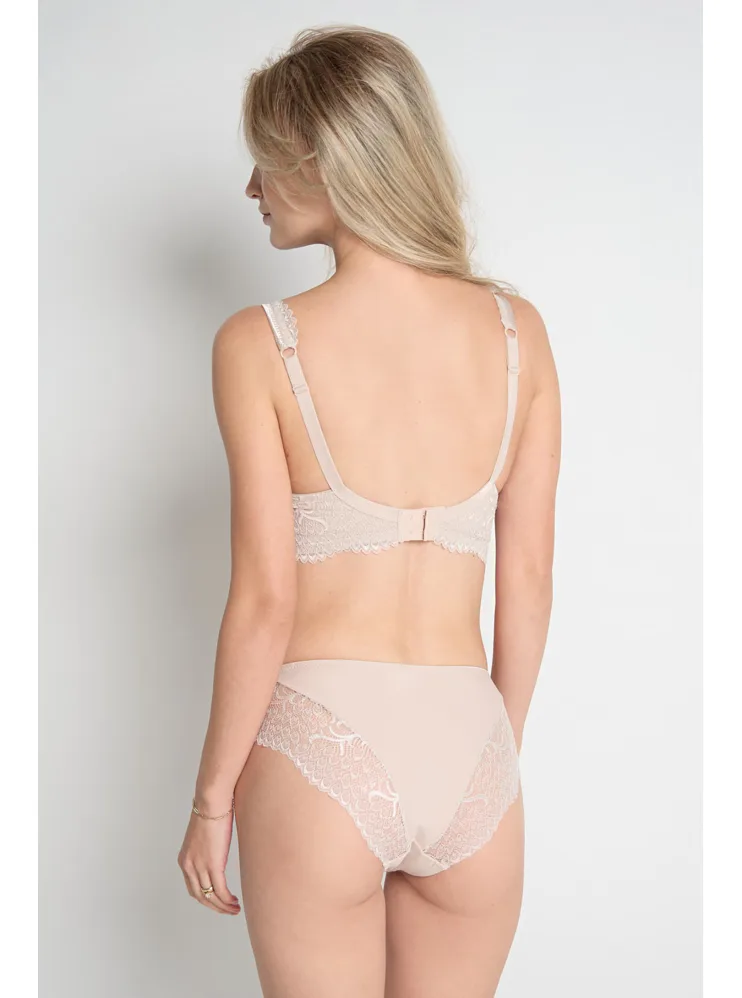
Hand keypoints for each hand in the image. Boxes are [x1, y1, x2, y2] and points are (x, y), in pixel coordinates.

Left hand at [177, 799, 240, 915]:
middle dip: (214, 906)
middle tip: (226, 909)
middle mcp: (188, 866)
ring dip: (222, 906)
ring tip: (234, 909)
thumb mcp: (204, 833)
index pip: (192, 887)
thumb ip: (207, 846)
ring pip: (210, 896)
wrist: (211, 802)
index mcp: (184, 859)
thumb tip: (216, 846)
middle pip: (200, 896)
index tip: (217, 900)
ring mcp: (199, 866)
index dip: (205, 897)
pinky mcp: (213, 865)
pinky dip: (227, 900)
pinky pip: (220, 890)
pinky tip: (235, 902)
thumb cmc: (210, 811)